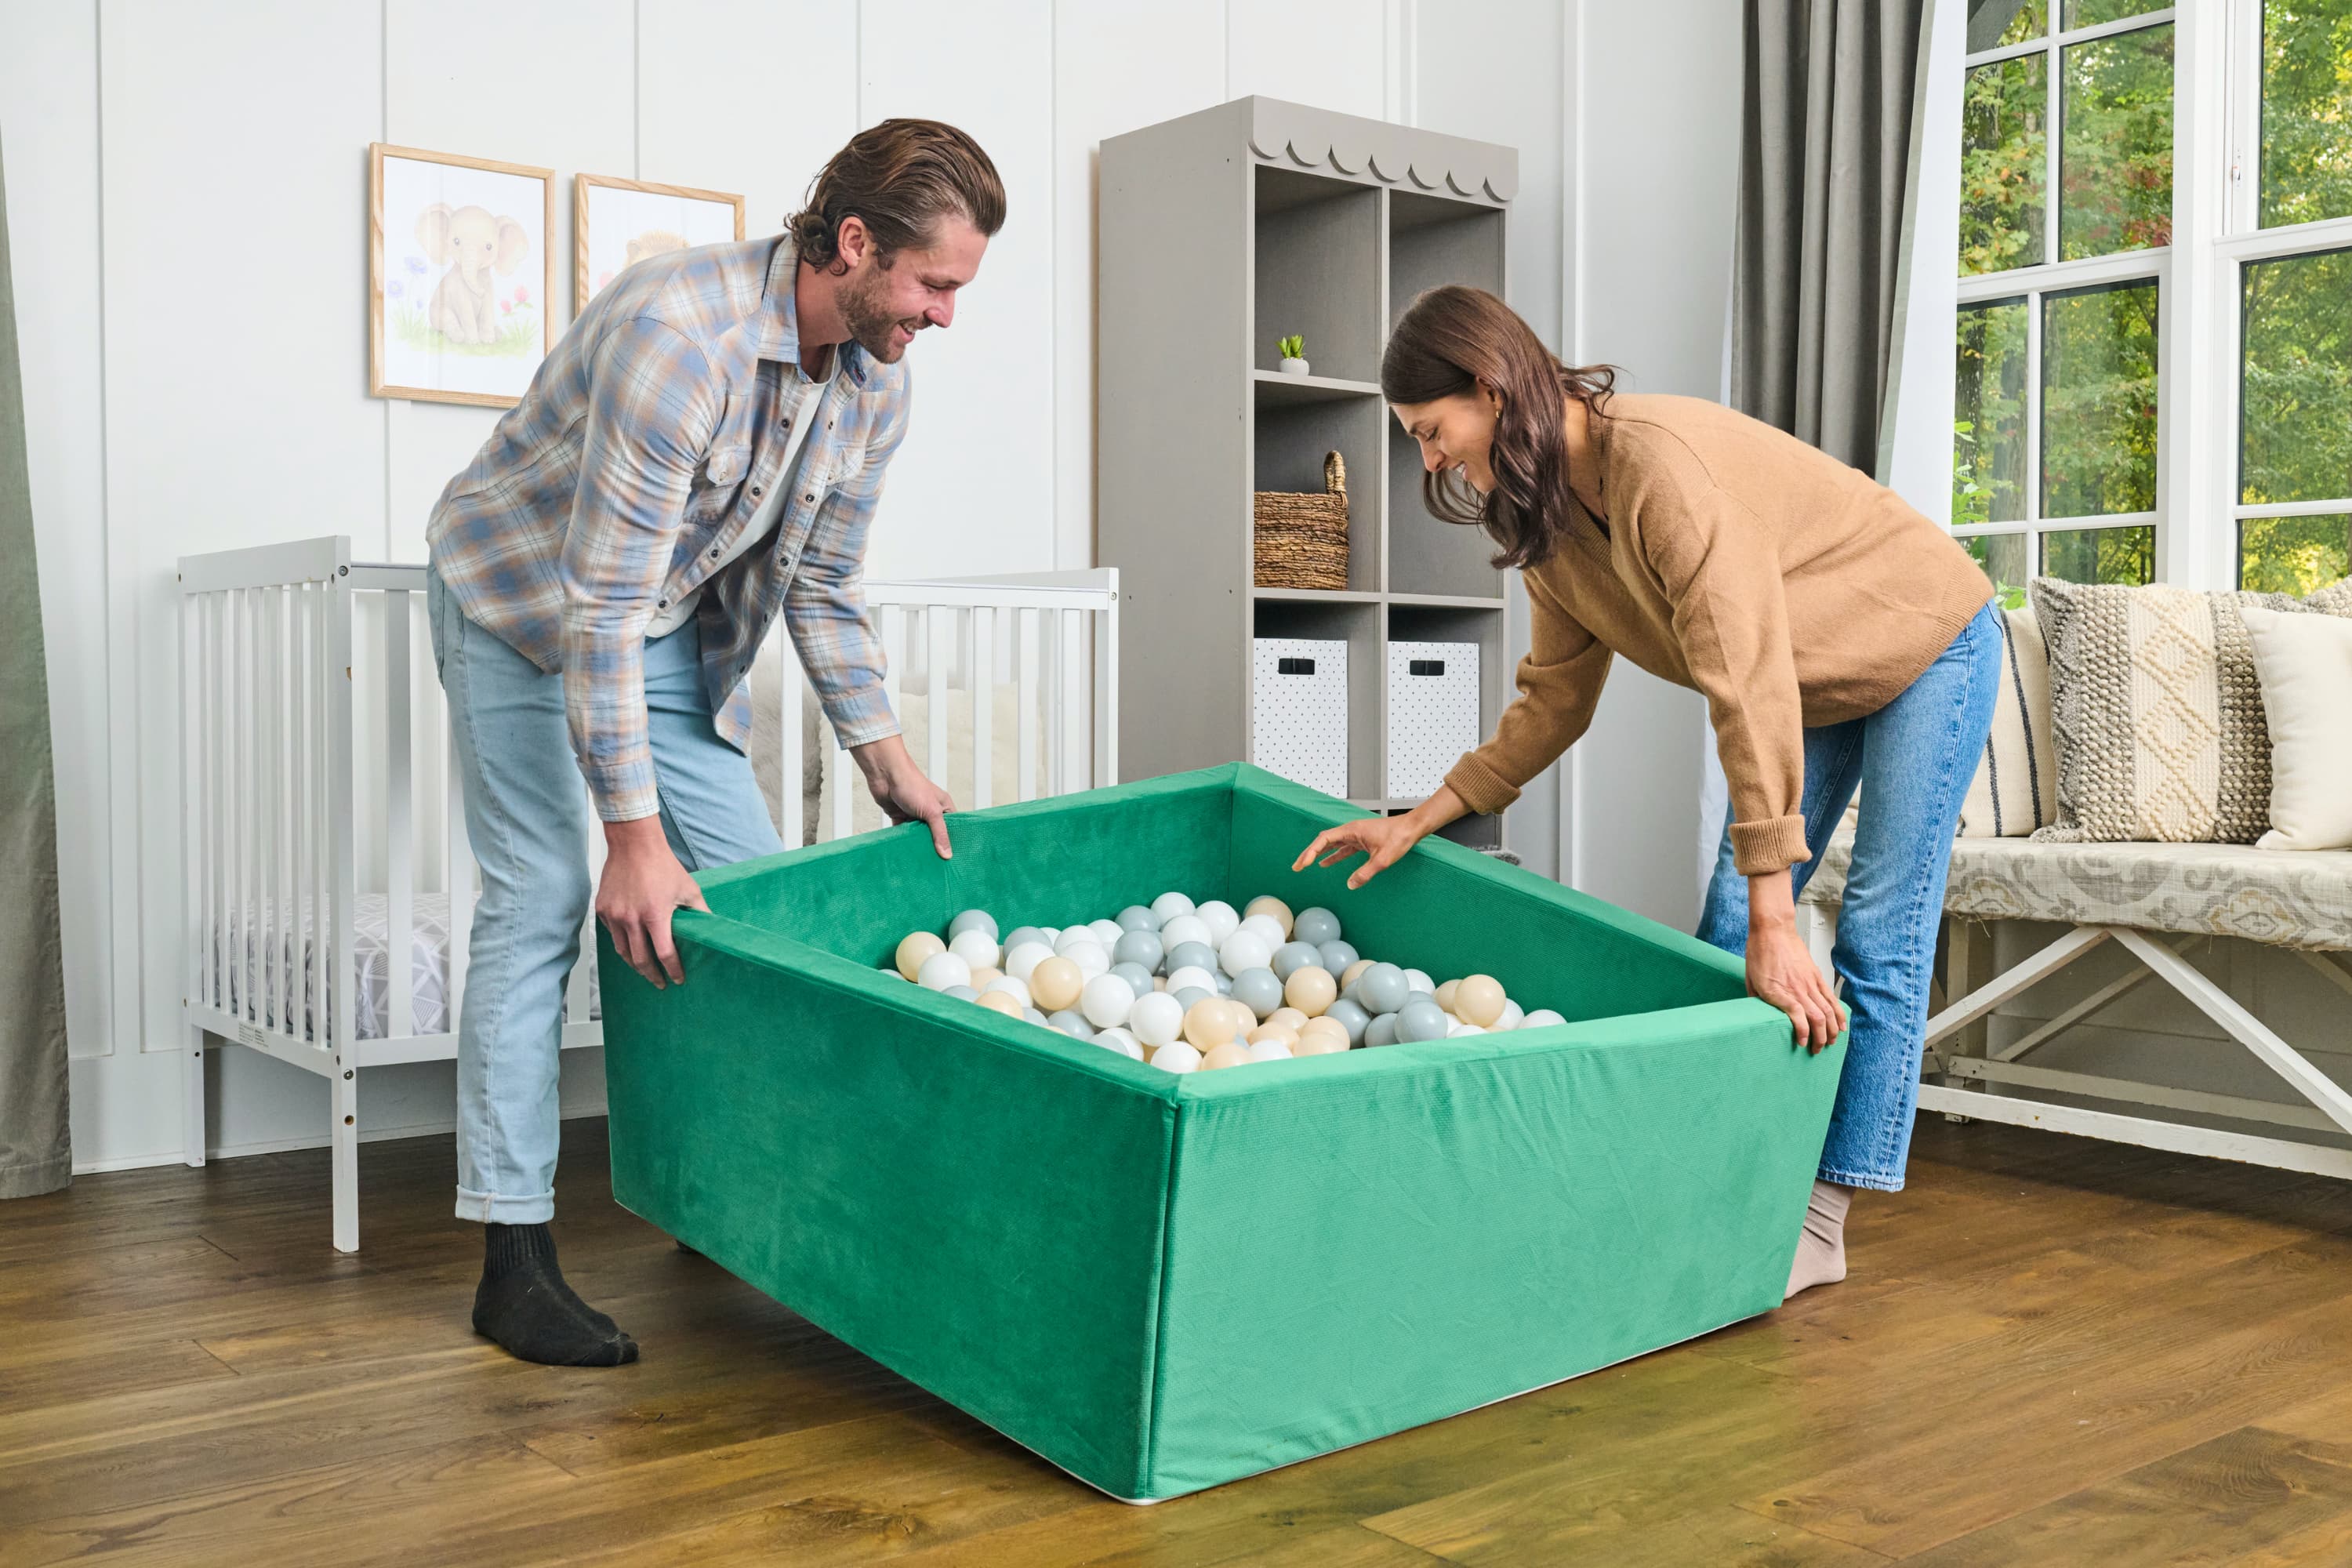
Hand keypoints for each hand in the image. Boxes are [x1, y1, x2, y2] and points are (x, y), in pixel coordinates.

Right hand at [597, 816, 707, 988]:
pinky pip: (612, 935)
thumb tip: (711, 930)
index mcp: (655, 915)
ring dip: (635, 964)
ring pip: (622, 952)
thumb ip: (700, 913)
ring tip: (646, 970)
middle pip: (640, 960)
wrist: (634, 845)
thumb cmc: (662, 865)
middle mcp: (631, 918)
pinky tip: (631, 947)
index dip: (673, 971)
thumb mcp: (689, 889)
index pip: (665, 954)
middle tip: (660, 982)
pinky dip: (622, 944)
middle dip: (652, 975)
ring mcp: (614, 915)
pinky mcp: (602, 909)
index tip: (678, 979)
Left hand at [854, 734, 954, 857]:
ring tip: (922, 863)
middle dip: (934, 847)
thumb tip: (947, 854)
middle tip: (938, 866)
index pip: (953, 829)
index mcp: (944, 807)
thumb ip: (940, 833)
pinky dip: (904, 841)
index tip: (955, 859)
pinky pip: (904, 834)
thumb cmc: (912, 785)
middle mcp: (931, 812)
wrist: (886, 775)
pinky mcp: (900, 818)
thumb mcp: (932, 811)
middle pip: (935, 835)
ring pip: (919, 836)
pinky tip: (906, 853)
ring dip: (918, 845)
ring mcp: (915, 815)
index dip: (953, 842)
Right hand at [1293, 787, 1466, 888]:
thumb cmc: (1399, 838)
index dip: (1311, 852)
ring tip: (1306, 865)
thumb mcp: (1382, 859)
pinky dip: (1333, 856)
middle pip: (1324, 841)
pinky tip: (1326, 864)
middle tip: (1297, 867)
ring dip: (1319, 854)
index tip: (1303, 864)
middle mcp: (1351, 831)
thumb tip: (1350, 885)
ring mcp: (1356, 835)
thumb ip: (1365, 873)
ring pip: (1332, 844)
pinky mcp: (1362, 841)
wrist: (1412, 828)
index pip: (1324, 840)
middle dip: (1309, 853)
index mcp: (1351, 831)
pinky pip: (1342, 848)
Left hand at [1745, 868, 1842, 1050]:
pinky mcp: (1816, 976)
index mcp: (1779, 993)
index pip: (1798, 1020)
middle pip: (1818, 1020)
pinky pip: (1831, 998)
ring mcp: (1810, 983)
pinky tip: (1841, 1025)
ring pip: (1828, 1011)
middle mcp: (1798, 989)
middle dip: (1820, 1039)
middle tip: (1817, 1050)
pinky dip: (1838, 1013)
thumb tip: (1760, 1014)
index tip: (1801, 1045)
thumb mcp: (1750, 980)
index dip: (1803, 1036)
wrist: (1773, 929)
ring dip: (1831, 1030)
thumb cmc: (1759, 952)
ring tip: (1830, 1042)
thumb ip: (1757, 999)